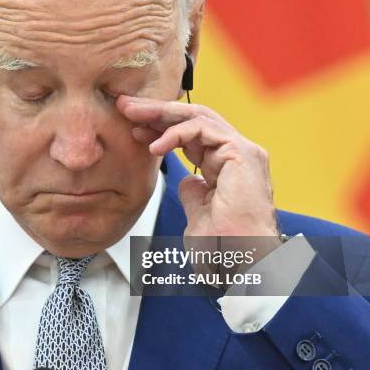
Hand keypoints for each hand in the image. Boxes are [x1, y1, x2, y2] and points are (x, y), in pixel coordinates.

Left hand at [117, 95, 280, 283]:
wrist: (242, 262)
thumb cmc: (224, 247)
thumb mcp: (198, 215)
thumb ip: (194, 194)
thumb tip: (187, 181)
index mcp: (227, 166)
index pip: (191, 135)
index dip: (160, 128)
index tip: (133, 128)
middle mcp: (236, 154)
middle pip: (193, 119)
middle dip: (157, 112)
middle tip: (127, 107)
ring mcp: (242, 151)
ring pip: (198, 116)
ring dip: (161, 114)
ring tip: (133, 116)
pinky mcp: (242, 153)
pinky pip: (204, 129)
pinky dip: (176, 133)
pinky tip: (155, 146)